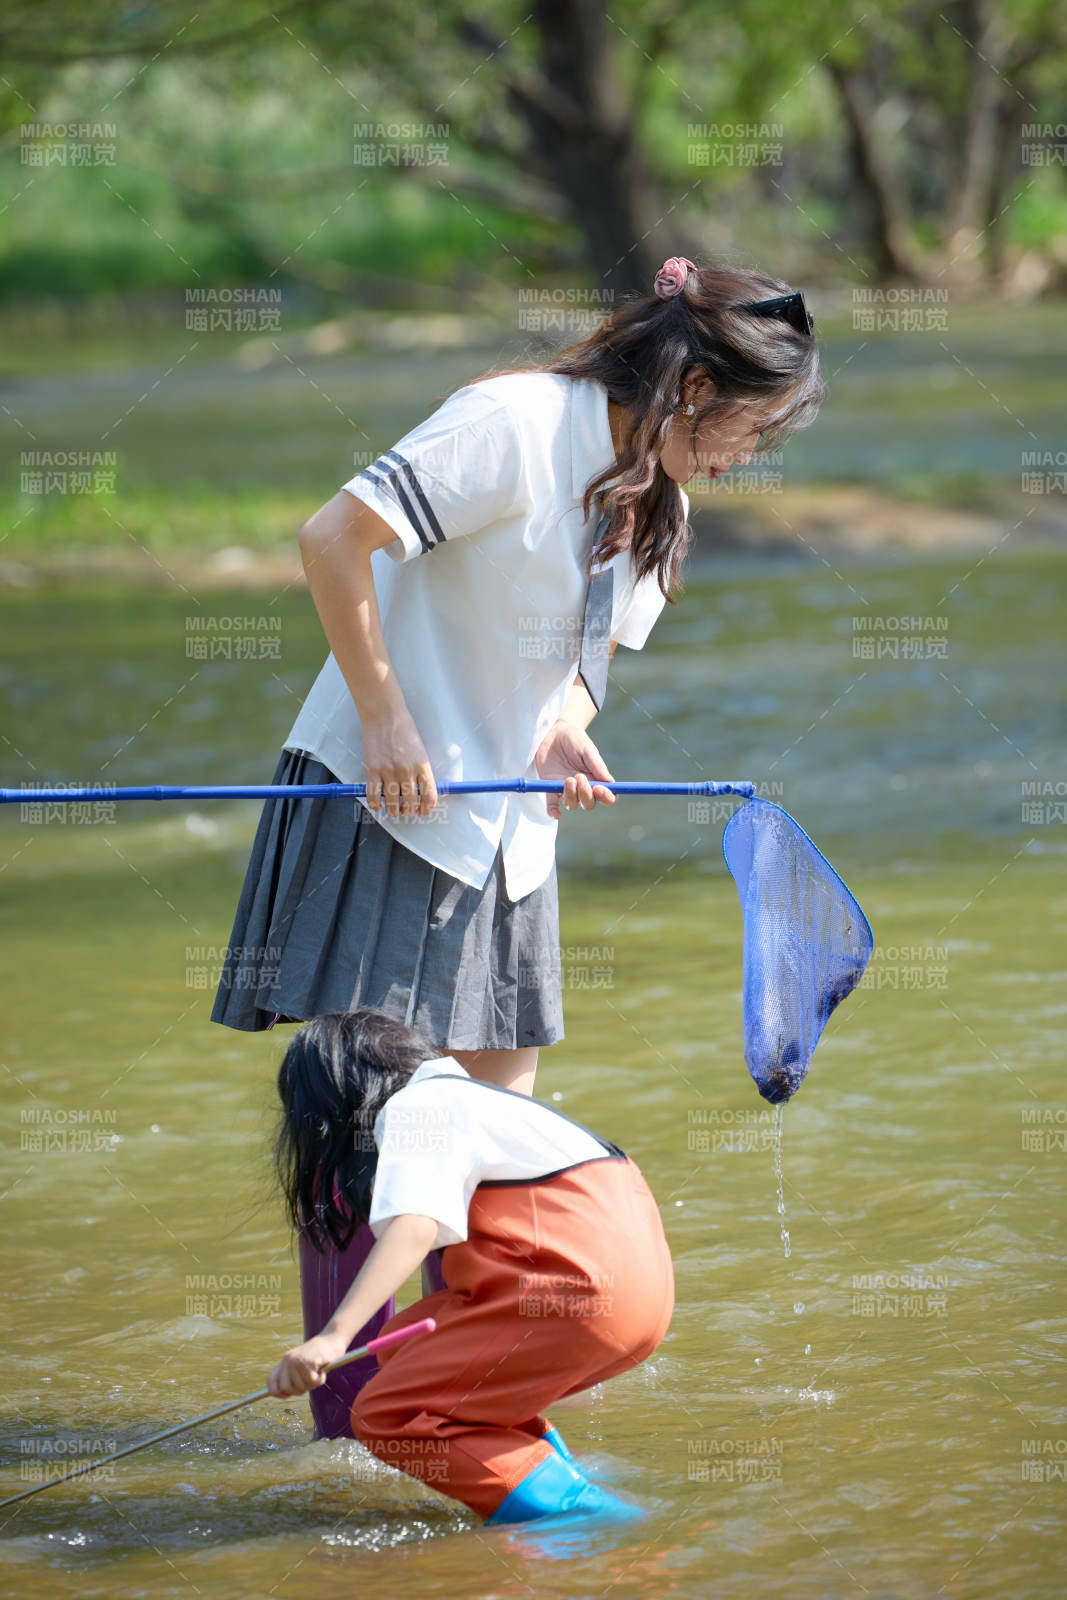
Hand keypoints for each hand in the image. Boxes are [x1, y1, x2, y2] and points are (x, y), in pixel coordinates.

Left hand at [267, 1331, 348, 1397]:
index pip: (270, 1381)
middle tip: (309, 1382)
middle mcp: (289, 1360)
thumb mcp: (302, 1364)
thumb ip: (292, 1376)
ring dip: (312, 1384)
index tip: (287, 1395)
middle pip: (286, 1388)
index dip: (277, 1393)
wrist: (333, 1338)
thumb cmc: (319, 1355)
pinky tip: (322, 1371)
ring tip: (318, 1373)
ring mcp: (298, 1360)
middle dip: (299, 1391)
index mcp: (285, 1361)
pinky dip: (320, 1380)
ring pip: (300, 1386)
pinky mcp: (309, 1361)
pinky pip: (312, 1381)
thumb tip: (283, 1393)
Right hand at [360, 704, 437, 819]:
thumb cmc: (404, 730)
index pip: (429, 797)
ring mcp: (389, 771)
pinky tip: (377, 804)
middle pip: (410, 803)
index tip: (423, 812)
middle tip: (406, 811)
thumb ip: (421, 771)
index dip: (427, 809)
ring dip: (393, 810)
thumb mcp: (421, 751)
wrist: (385, 716)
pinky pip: (373, 795)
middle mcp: (407, 771)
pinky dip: (375, 804)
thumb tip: (421, 792)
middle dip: (408, 811)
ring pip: (392, 803)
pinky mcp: (372, 770)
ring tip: (392, 810)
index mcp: (423, 766)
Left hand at [534, 720, 615, 819]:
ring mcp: (567, 789)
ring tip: (568, 779)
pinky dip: (554, 811)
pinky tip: (556, 814)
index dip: (606, 797)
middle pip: (589, 804)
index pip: (607, 796)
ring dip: (571, 796)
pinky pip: (553, 804)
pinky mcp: (550, 787)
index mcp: (596, 779)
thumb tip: (610, 782)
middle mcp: (583, 787)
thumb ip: (597, 765)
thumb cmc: (575, 739)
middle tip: (579, 777)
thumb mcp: (587, 749)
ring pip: (572, 804)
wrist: (554, 732)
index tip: (600, 789)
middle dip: (586, 795)